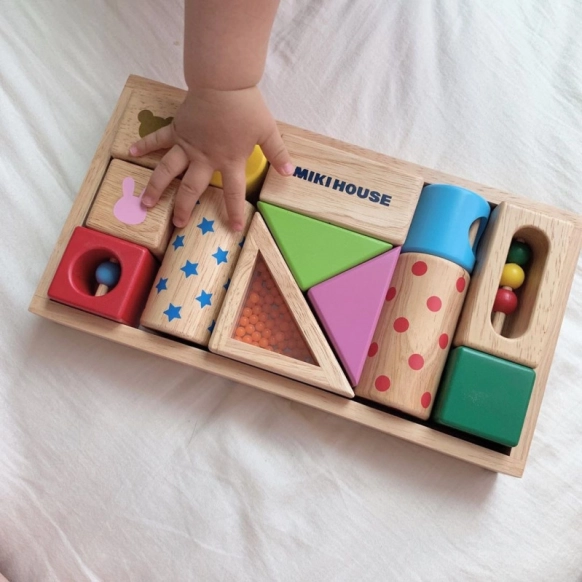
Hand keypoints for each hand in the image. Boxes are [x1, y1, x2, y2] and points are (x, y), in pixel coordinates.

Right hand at [129, 86, 292, 230]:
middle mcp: (204, 159)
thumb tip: (289, 172)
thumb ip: (277, 153)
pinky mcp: (177, 129)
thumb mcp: (267, 131)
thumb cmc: (246, 107)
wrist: (223, 82)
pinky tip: (130, 151)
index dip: (233, 212)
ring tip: (146, 203)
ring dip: (156, 187)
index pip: (233, 193)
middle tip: (178, 224)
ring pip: (167, 170)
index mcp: (228, 161)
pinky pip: (158, 139)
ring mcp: (187, 145)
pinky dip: (145, 144)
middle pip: (192, 189)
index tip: (233, 229)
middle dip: (184, 208)